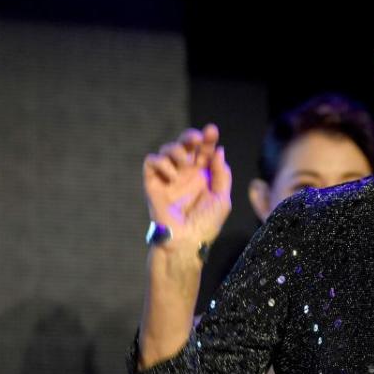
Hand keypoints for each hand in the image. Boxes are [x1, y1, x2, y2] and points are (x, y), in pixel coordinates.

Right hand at [142, 124, 231, 248]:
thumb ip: (221, 175)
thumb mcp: (222, 199)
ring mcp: (169, 177)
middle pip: (185, 144)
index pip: (205, 150)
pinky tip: (172, 176)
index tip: (211, 131)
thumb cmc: (206, 224)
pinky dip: (162, 163)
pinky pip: (152, 162)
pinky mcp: (153, 184)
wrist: (187, 241)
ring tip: (185, 165)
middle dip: (190, 136)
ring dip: (177, 150)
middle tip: (197, 139)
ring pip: (167, 149)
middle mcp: (185, 173)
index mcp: (203, 174)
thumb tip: (219, 151)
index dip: (208, 139)